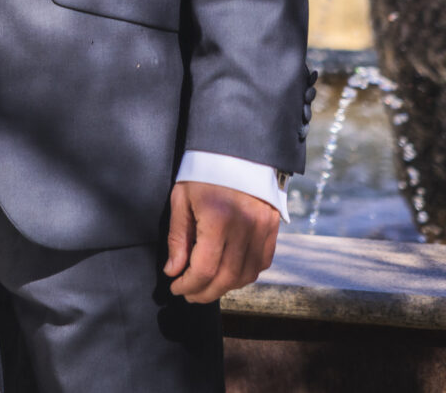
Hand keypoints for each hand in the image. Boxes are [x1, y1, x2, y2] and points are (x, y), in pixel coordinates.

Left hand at [164, 180, 278, 303]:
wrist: (236, 151)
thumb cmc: (202, 174)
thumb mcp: (181, 201)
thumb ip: (178, 238)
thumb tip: (173, 271)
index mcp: (218, 220)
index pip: (205, 269)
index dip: (188, 284)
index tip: (175, 287)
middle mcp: (244, 228)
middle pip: (226, 278)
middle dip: (204, 292)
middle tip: (188, 294)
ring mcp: (262, 230)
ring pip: (246, 275)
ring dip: (224, 287)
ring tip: (205, 286)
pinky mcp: (272, 229)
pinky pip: (261, 263)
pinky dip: (244, 275)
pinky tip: (228, 274)